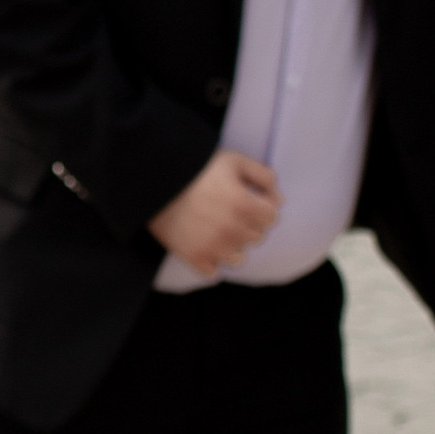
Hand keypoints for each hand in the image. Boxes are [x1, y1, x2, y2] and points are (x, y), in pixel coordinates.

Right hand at [149, 148, 279, 274]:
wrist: (155, 181)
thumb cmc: (198, 168)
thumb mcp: (234, 161)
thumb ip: (264, 176)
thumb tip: (279, 200)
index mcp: (245, 205)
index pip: (272, 218)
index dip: (263, 207)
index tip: (249, 200)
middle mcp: (232, 230)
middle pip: (257, 238)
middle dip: (249, 225)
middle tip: (231, 212)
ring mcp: (212, 247)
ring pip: (239, 258)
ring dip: (233, 245)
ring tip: (218, 230)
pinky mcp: (193, 257)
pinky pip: (213, 272)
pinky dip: (212, 262)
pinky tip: (205, 245)